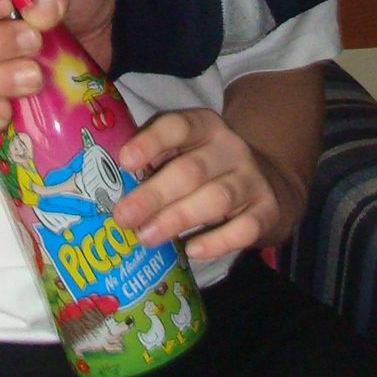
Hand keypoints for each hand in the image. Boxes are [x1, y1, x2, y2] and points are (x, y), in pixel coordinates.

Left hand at [113, 108, 292, 260]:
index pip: (178, 127)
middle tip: (123, 217)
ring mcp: (252, 180)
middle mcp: (231, 149)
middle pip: (192, 170)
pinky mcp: (267, 211)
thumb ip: (155, 162)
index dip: (151, 142)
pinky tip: (192, 250)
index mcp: (205, 127)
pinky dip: (217, 242)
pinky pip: (244, 228)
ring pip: (216, 198)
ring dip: (178, 218)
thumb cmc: (206, 171)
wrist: (267, 183)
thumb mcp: (185, 153)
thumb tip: (109, 187)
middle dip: (154, 194)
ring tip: (147, 238)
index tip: (124, 161)